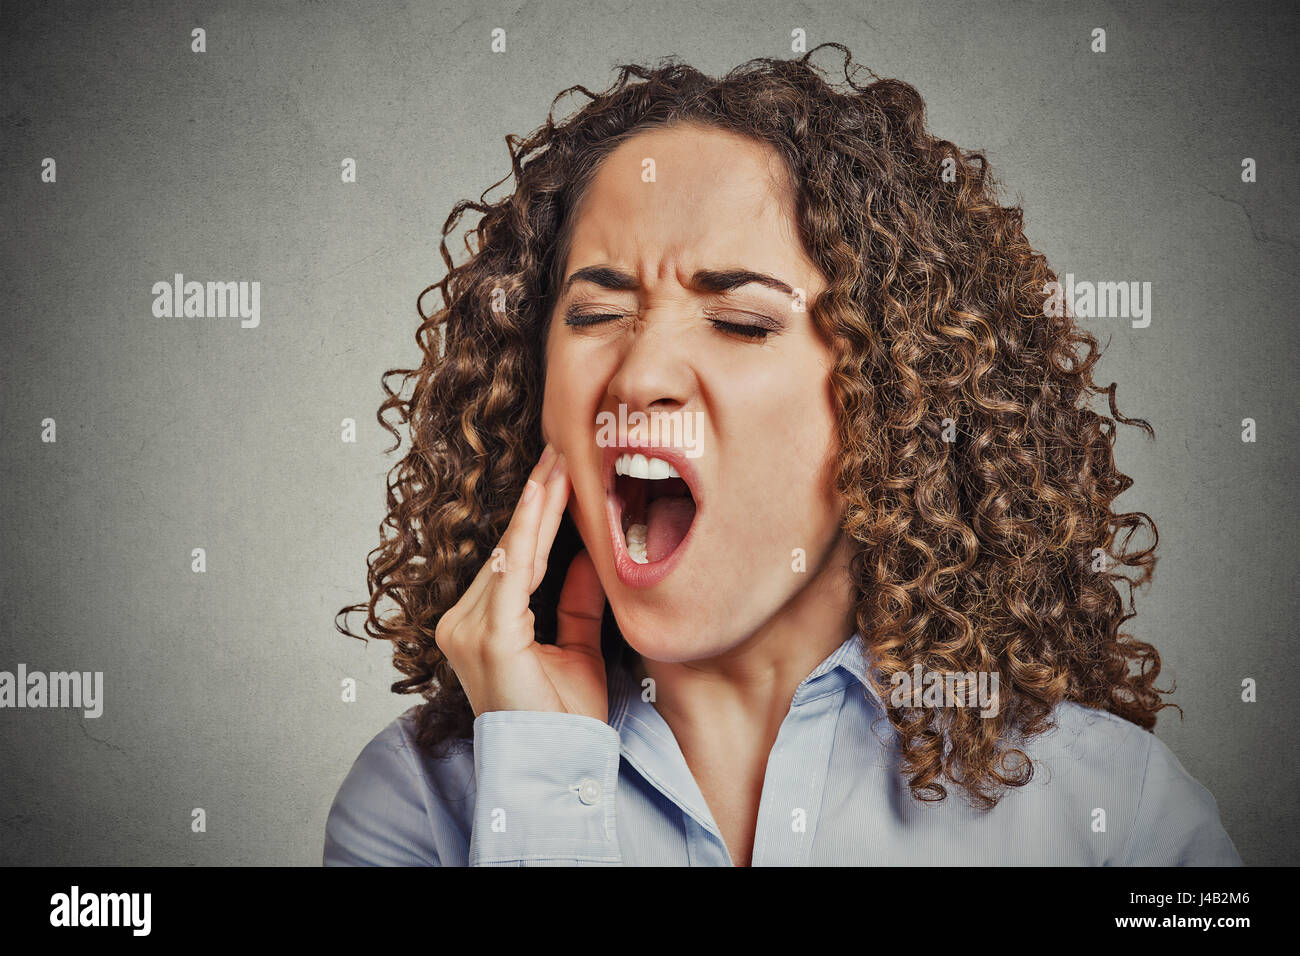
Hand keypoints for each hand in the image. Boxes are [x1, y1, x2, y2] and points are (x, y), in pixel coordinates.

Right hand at [434, 444, 608, 721]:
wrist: (556, 769)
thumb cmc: (563, 721)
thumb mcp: (577, 651)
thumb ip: (574, 605)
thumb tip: (584, 560)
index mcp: (480, 627)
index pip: (515, 560)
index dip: (539, 517)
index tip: (560, 473)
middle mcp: (462, 623)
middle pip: (511, 549)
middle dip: (540, 498)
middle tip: (562, 448)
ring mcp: (469, 629)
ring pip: (513, 552)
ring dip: (540, 503)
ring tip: (563, 459)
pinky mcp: (488, 635)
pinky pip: (513, 570)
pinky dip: (530, 529)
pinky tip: (544, 492)